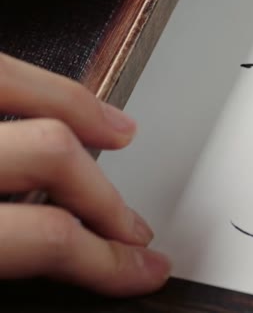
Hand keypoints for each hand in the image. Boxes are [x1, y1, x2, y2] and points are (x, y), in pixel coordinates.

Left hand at [0, 53, 170, 295]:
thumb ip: (10, 261)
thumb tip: (62, 271)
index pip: (47, 237)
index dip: (108, 260)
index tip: (138, 270)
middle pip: (51, 153)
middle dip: (105, 197)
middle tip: (129, 227)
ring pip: (11, 82)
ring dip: (77, 108)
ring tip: (117, 130)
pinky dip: (29, 81)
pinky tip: (43, 95)